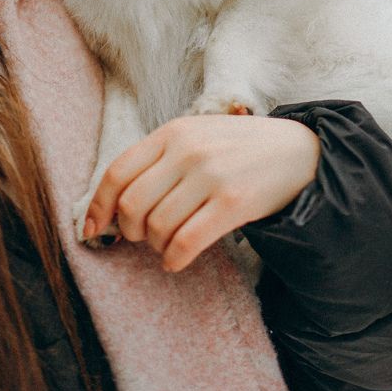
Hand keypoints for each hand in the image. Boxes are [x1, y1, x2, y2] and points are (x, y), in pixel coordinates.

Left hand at [83, 113, 319, 271]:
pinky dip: (174, 259)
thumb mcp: (197, 136)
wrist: (298, 151)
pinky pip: (186, 242)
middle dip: (129, 231)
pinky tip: (177, 259)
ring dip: (156, 247)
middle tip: (143, 237)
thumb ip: (160, 159)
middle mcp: (188, 150)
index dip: (98, 207)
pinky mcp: (233, 202)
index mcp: (173, 131)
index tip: (92, 230)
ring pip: (158, 227)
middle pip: (132, 205)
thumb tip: (114, 204)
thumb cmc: (239, 148)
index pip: (117, 172)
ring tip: (168, 245)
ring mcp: (211, 175)